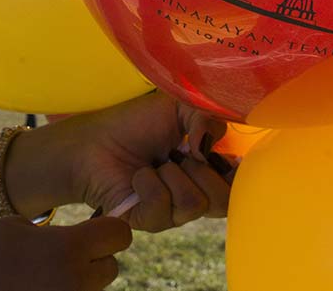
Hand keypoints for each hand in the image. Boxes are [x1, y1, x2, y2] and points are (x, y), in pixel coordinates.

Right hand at [0, 216, 130, 290]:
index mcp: (68, 249)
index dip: (108, 229)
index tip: (95, 229)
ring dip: (77, 282)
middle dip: (92, 260)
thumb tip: (87, 240)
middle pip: (110, 268)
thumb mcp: (18, 228)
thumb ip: (59, 233)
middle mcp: (73, 282)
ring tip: (40, 277)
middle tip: (60, 257)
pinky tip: (33, 290)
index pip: (120, 234)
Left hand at [55, 92, 231, 231]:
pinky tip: (137, 177)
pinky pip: (163, 209)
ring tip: (154, 164)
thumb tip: (209, 151)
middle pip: (224, 201)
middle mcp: (193, 196)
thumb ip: (206, 121)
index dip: (236, 175)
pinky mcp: (147, 222)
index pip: (238, 187)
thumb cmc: (135, 123)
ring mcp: (171, 214)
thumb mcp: (178, 110)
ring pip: (194, 205)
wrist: (94, 139)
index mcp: (206, 171)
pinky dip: (148, 184)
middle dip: (202, 170)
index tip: (220, 155)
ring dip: (172, 175)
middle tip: (179, 153)